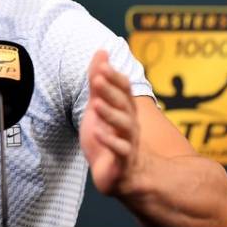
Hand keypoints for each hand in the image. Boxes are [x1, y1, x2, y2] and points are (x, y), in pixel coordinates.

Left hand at [79, 50, 141, 196]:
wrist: (121, 175)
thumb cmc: (110, 136)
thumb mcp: (99, 105)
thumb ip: (99, 81)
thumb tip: (101, 51)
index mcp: (125, 109)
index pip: (124, 89)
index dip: (114, 76)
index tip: (102, 63)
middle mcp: (129, 123)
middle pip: (123, 104)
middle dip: (110, 90)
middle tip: (97, 78)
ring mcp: (127, 142)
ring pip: (124, 125)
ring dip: (110, 113)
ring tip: (96, 104)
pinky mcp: (122, 161)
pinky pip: (119, 150)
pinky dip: (109, 141)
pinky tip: (98, 132)